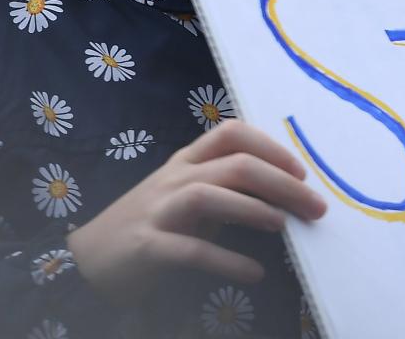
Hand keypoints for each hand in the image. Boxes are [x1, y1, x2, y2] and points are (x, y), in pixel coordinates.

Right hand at [65, 120, 327, 307]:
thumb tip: (283, 196)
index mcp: (185, 161)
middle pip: (233, 164)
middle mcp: (174, 178)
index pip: (231, 132)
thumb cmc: (149, 225)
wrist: (89, 258)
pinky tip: (254, 272)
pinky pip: (191, 250)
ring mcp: (158, 210)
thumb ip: (225, 191)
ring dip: (253, 209)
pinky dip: (227, 261)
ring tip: (284, 225)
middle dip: (281, 182)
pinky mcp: (146, 246)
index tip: (302, 170)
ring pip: (210, 195)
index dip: (271, 146)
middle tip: (315, 206)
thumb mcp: (186, 199)